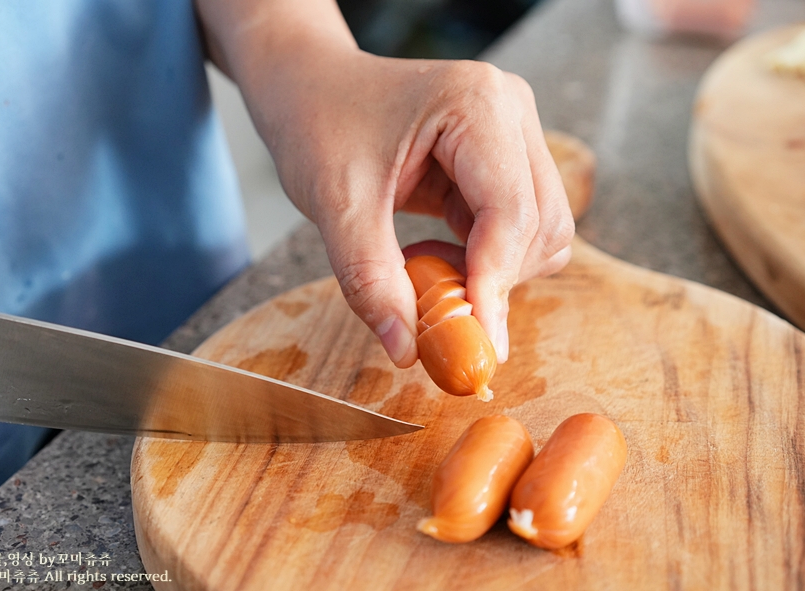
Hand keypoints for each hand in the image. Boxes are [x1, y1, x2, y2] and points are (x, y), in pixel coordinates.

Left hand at [196, 0, 573, 367]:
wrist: (310, 88)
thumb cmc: (318, 123)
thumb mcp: (334, 203)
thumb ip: (370, 279)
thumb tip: (409, 349)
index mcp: (477, 104)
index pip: (512, 211)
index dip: (495, 284)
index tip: (472, 344)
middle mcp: (511, 112)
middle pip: (543, 225)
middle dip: (496, 280)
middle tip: (434, 307)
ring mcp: (514, 134)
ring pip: (542, 233)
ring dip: (493, 272)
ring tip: (422, 265)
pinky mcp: (504, 161)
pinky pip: (518, 230)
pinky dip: (484, 260)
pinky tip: (432, 252)